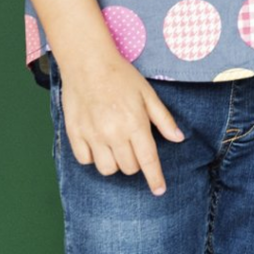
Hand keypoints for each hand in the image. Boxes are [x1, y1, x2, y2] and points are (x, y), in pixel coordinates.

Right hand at [57, 53, 185, 193]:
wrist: (87, 62)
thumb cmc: (121, 76)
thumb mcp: (148, 94)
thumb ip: (163, 119)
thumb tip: (178, 138)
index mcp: (134, 124)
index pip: (148, 160)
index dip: (155, 178)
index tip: (159, 190)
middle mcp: (113, 134)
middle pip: (129, 168)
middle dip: (136, 163)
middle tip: (134, 145)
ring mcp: (92, 135)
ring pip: (107, 169)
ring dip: (115, 163)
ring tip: (116, 146)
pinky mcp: (74, 134)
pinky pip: (85, 160)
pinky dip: (93, 157)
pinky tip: (98, 143)